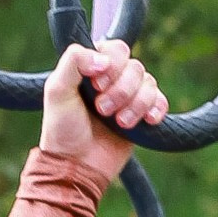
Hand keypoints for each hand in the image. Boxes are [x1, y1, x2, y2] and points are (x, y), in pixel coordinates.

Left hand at [40, 41, 170, 183]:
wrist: (76, 167)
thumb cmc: (62, 131)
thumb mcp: (56, 91)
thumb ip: (73, 62)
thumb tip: (103, 58)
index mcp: (93, 67)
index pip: (117, 49)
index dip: (112, 66)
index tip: (96, 86)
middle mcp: (113, 79)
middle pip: (135, 67)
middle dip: (121, 90)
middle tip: (102, 110)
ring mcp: (128, 97)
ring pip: (149, 84)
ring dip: (134, 104)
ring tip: (118, 123)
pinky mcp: (141, 116)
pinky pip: (160, 101)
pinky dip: (155, 109)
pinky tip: (147, 121)